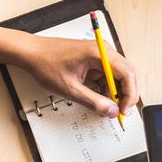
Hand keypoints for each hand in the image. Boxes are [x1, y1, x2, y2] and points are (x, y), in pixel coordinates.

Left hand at [17, 36, 139, 117]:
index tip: (122, 109)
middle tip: (119, 110)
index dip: (129, 95)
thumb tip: (111, 110)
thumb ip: (94, 102)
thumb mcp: (71, 89)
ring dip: (116, 93)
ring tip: (106, 106)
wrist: (32, 53)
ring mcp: (100, 54)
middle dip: (126, 94)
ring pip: (120, 76)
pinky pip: (109, 76)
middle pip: (128, 74)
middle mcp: (103, 51)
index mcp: (99, 53)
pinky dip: (107, 89)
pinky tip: (100, 98)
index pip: (128, 74)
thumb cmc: (46, 63)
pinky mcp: (95, 60)